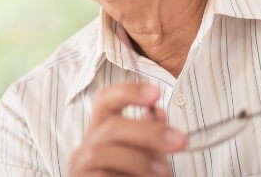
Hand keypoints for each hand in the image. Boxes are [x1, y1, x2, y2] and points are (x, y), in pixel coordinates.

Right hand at [69, 83, 185, 176]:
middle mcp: (88, 144)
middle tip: (179, 141)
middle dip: (148, 132)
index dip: (128, 92)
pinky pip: (101, 176)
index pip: (106, 100)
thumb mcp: (147, 157)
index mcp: (103, 131)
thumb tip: (158, 113)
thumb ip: (151, 137)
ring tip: (164, 172)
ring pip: (101, 151)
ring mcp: (81, 165)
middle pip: (111, 126)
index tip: (156, 93)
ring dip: (138, 160)